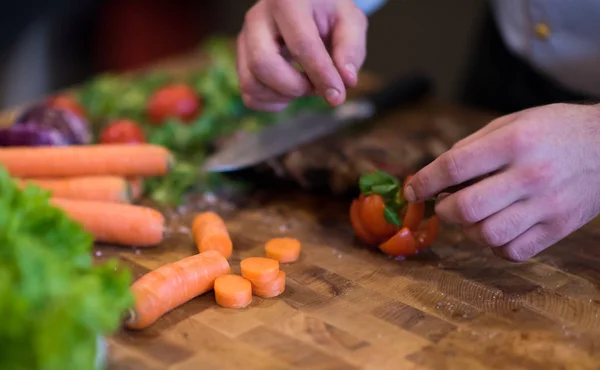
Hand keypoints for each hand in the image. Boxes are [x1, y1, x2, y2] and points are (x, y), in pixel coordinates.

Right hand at [237, 0, 367, 111]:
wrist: (306, 5)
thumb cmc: (328, 12)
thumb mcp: (350, 21)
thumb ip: (351, 49)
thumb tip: (347, 81)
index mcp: (287, 0)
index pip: (301, 44)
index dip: (321, 76)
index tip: (338, 95)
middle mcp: (257, 17)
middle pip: (263, 64)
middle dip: (294, 87)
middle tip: (316, 87)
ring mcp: (244, 39)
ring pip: (250, 83)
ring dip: (283, 96)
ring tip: (305, 85)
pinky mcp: (241, 59)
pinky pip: (249, 95)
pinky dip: (272, 102)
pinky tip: (290, 92)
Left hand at [403, 103, 599, 260]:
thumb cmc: (554, 130)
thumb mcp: (512, 122)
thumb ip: (472, 146)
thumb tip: (436, 174)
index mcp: (514, 142)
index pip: (453, 166)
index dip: (424, 182)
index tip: (412, 191)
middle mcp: (529, 175)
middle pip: (466, 208)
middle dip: (443, 211)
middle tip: (444, 205)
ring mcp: (546, 205)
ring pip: (487, 235)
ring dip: (468, 230)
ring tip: (473, 217)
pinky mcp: (558, 227)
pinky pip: (513, 251)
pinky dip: (495, 246)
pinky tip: (497, 229)